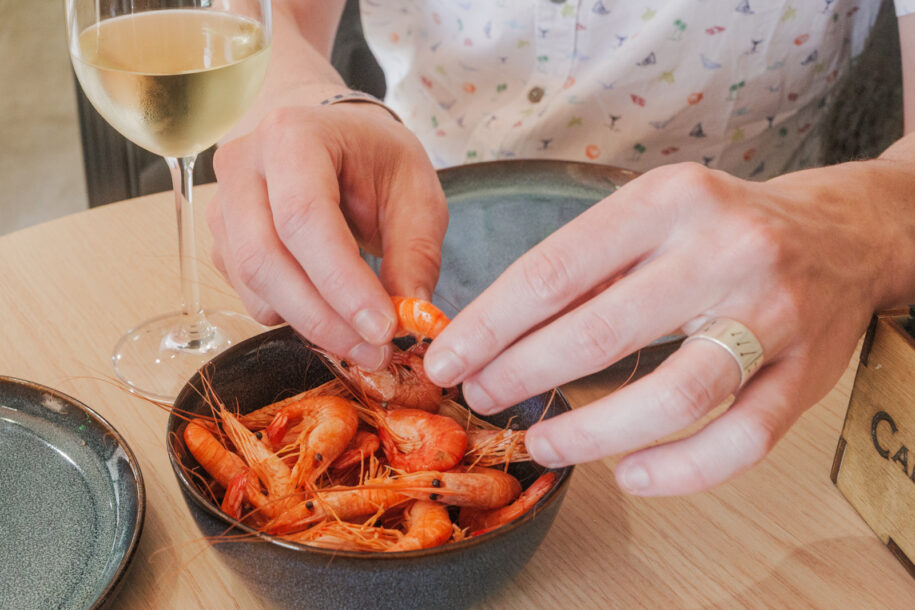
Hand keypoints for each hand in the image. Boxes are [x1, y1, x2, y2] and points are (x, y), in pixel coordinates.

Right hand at [207, 102, 447, 368]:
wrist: (338, 140)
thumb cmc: (377, 159)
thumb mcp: (417, 194)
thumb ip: (415, 255)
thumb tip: (411, 318)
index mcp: (292, 135)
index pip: (303, 217)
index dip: (341, 282)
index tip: (383, 328)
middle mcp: (243, 166)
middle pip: (265, 259)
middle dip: (323, 318)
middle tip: (375, 351)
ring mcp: (224, 206)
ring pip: (254, 286)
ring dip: (311, 325)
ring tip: (365, 339)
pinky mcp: (223, 243)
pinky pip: (251, 295)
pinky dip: (296, 318)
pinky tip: (335, 314)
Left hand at [423, 161, 908, 495]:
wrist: (842, 233)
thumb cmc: (724, 225)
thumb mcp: (653, 210)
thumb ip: (588, 263)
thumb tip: (497, 329)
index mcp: (669, 200)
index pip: (555, 271)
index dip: (490, 325)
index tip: (448, 358)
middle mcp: (724, 250)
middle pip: (602, 333)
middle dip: (523, 374)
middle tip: (481, 398)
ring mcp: (772, 314)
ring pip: (672, 395)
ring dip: (591, 432)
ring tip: (542, 443)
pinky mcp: (808, 372)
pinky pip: (741, 439)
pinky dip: (680, 469)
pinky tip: (630, 476)